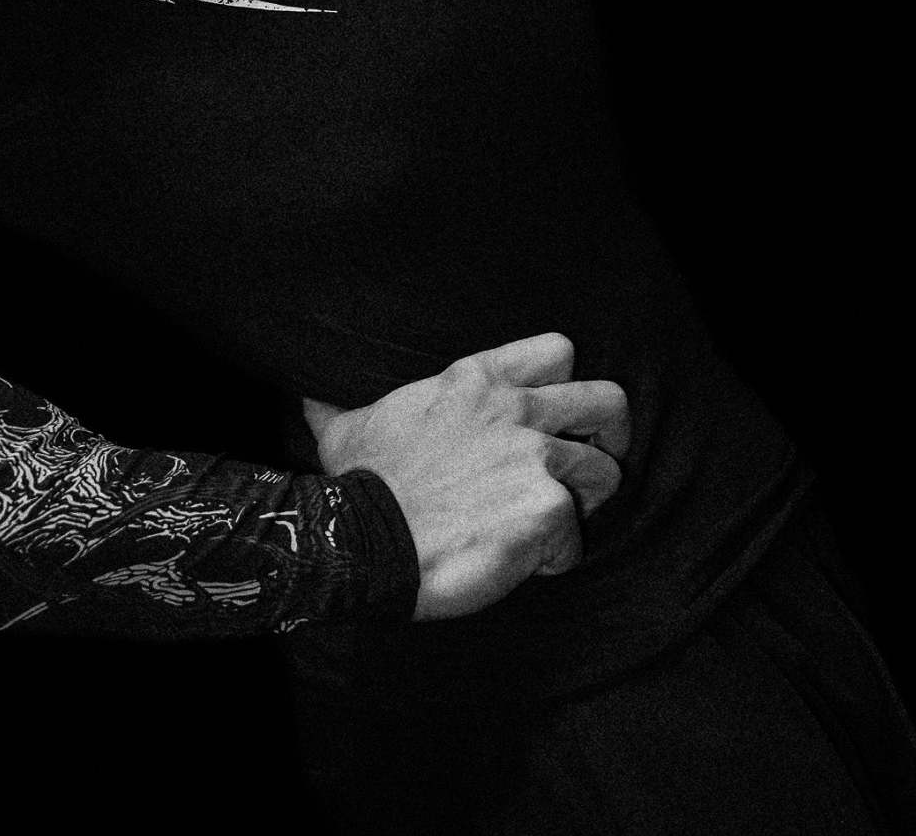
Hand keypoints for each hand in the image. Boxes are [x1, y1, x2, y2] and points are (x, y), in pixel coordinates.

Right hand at [302, 332, 629, 620]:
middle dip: (609, 434)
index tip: (557, 410)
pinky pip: (575, 540)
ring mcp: (537, 458)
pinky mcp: (549, 511)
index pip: (559, 350)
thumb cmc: (357, 483)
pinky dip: (553, 559)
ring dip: (584, 503)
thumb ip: (338, 405)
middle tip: (592, 461)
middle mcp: (516, 410)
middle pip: (608, 401)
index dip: (565, 381)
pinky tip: (521, 565)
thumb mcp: (343, 427)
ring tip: (551, 526)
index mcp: (476, 380)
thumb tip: (306, 397)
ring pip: (605, 474)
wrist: (364, 541)